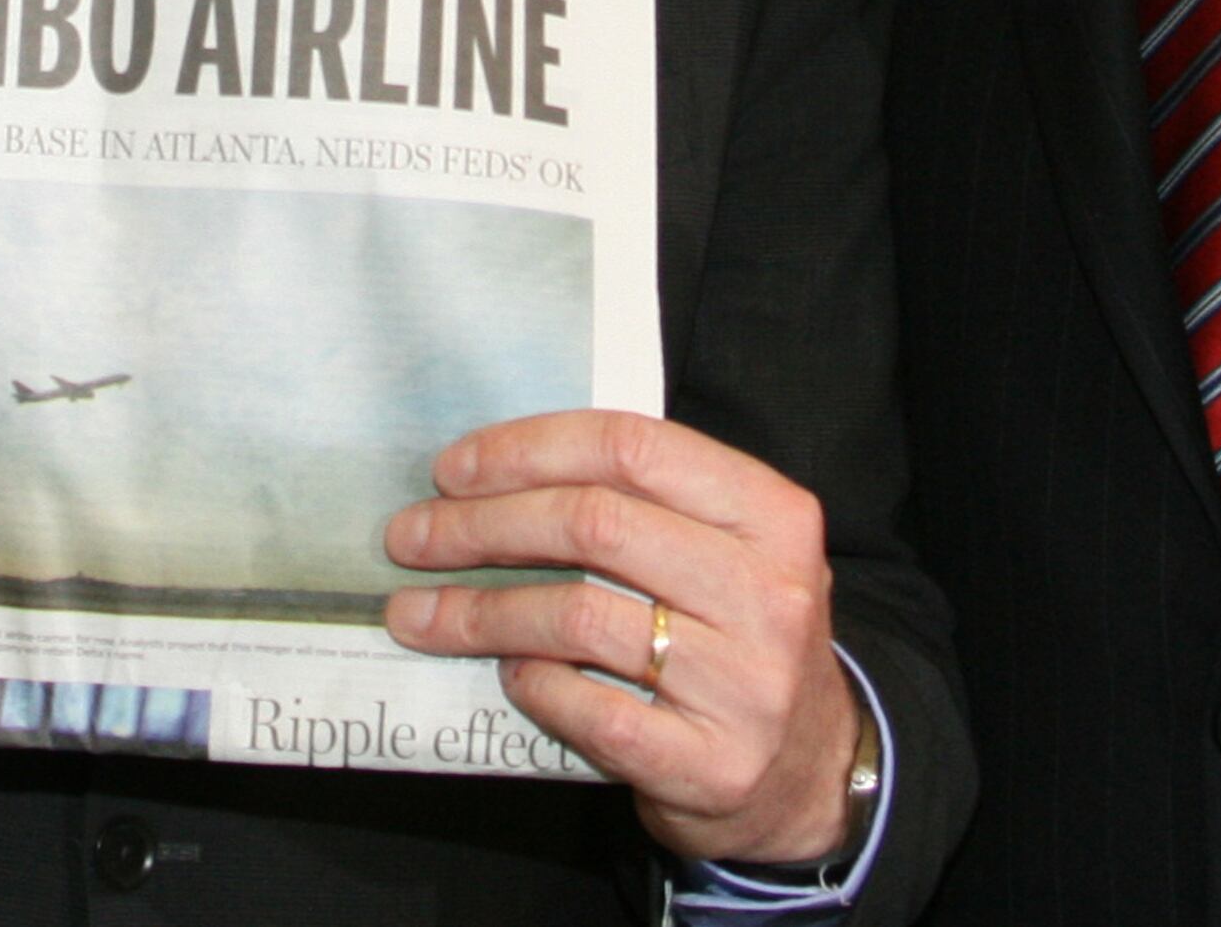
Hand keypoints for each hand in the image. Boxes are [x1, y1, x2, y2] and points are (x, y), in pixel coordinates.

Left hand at [380, 410, 858, 866]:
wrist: (809, 773)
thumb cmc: (738, 640)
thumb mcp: (725, 552)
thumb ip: (643, 505)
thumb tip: (493, 475)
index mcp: (771, 514)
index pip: (632, 447)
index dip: (529, 449)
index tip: (452, 469)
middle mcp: (767, 591)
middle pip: (593, 524)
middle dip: (481, 526)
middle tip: (412, 538)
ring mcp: (742, 682)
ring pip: (578, 616)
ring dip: (478, 610)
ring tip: (417, 613)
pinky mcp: (709, 762)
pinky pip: (589, 708)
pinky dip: (531, 684)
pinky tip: (505, 673)